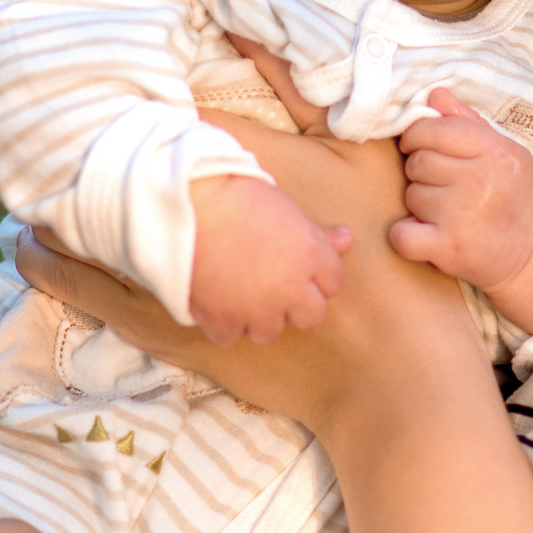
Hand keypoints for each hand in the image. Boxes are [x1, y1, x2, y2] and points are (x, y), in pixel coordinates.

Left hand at [23, 120, 484, 437]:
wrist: (389, 372)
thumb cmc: (389, 252)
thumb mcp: (365, 157)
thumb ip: (311, 96)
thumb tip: (256, 34)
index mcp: (238, 172)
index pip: (165, 124)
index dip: (130, 104)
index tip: (101, 84)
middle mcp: (194, 228)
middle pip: (113, 182)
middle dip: (78, 159)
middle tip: (43, 135)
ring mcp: (180, 286)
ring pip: (93, 244)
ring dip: (56, 223)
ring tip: (26, 201)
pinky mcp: (178, 331)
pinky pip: (102, 299)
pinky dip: (65, 276)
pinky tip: (41, 259)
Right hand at [187, 174, 350, 346]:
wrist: (185, 202)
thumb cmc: (237, 195)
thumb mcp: (286, 209)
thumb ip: (317, 233)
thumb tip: (346, 239)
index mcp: (311, 255)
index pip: (333, 282)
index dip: (316, 275)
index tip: (297, 267)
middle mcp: (290, 287)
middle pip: (310, 316)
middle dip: (296, 304)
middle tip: (274, 286)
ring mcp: (257, 307)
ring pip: (270, 331)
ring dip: (259, 317)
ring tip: (243, 294)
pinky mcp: (222, 318)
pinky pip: (231, 337)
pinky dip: (224, 324)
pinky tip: (218, 302)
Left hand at [392, 90, 532, 291]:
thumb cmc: (513, 195)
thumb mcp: (504, 152)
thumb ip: (468, 122)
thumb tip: (434, 94)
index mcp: (497, 151)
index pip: (434, 129)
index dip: (417, 136)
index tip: (419, 147)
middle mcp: (482, 181)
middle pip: (418, 162)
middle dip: (422, 173)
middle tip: (443, 186)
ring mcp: (464, 216)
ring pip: (411, 195)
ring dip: (420, 204)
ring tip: (446, 211)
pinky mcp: (449, 249)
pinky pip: (401, 234)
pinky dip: (407, 236)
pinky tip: (427, 234)